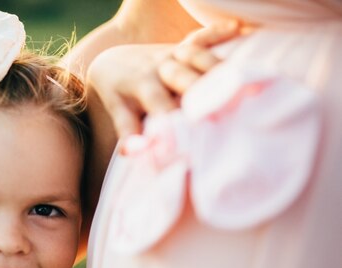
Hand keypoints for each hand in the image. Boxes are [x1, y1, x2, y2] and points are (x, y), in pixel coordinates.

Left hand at [86, 20, 239, 137]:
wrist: (111, 60)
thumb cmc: (118, 92)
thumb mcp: (118, 110)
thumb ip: (127, 131)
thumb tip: (134, 152)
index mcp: (144, 85)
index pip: (163, 106)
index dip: (177, 122)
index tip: (193, 139)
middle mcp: (160, 67)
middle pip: (185, 79)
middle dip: (203, 94)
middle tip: (224, 113)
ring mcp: (173, 54)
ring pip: (197, 57)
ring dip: (216, 69)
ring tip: (241, 85)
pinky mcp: (182, 46)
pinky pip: (201, 37)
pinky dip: (217, 32)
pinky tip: (236, 29)